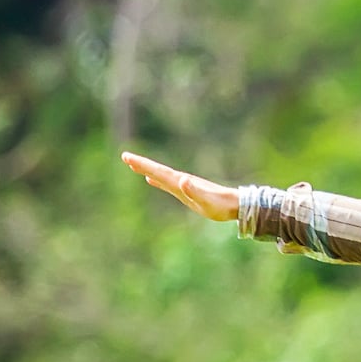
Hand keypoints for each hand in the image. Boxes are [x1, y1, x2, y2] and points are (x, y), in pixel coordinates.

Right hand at [121, 151, 238, 222]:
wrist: (235, 204)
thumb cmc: (220, 205)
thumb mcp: (206, 201)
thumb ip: (194, 191)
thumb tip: (182, 179)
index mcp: (181, 182)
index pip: (159, 171)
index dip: (143, 164)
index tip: (128, 157)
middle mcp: (181, 181)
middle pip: (157, 170)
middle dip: (141, 164)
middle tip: (125, 156)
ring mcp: (183, 185)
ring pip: (160, 175)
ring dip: (146, 169)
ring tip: (134, 165)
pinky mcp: (187, 190)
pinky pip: (167, 183)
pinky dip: (157, 180)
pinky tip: (151, 180)